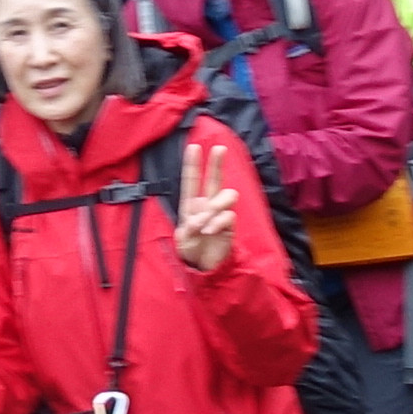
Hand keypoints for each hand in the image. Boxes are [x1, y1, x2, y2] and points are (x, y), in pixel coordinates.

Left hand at [172, 145, 239, 272]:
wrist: (204, 266)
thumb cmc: (191, 249)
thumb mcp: (183, 240)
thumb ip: (189, 230)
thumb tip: (198, 221)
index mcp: (191, 205)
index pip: (192, 181)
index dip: (192, 164)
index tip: (193, 146)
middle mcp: (207, 205)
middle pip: (214, 179)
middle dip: (217, 163)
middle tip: (219, 148)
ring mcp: (220, 214)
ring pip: (227, 195)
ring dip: (216, 206)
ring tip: (205, 224)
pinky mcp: (230, 226)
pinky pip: (229, 216)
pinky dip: (219, 222)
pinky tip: (210, 231)